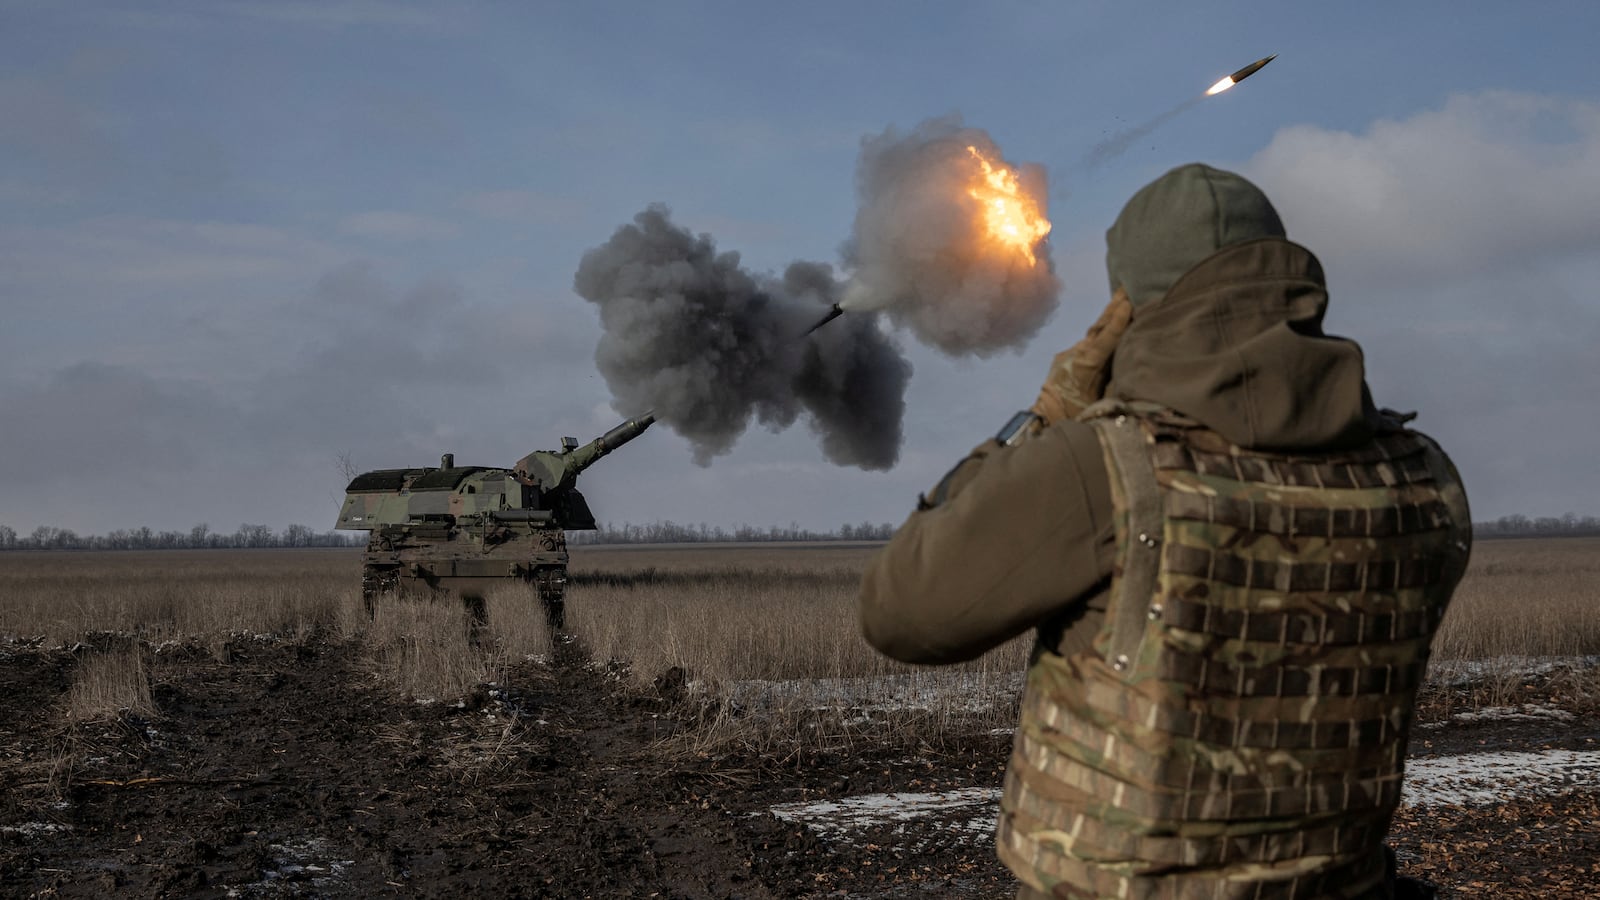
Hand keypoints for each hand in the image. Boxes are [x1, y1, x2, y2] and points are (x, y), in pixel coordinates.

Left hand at [1030, 287, 1132, 423]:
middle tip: (1127, 286)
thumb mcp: (1097, 404)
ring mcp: (1069, 354)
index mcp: (1084, 365)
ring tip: (1124, 300)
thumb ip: (1115, 384)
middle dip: (1114, 307)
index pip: (1105, 338)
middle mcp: (1075, 354)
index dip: (1117, 321)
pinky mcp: (1066, 357)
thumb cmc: (1074, 416)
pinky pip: (1088, 342)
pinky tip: (1111, 326)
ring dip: (1108, 317)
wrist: (1043, 419)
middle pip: (1098, 327)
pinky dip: (1101, 332)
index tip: (1128, 302)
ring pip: (1093, 333)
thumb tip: (1132, 367)